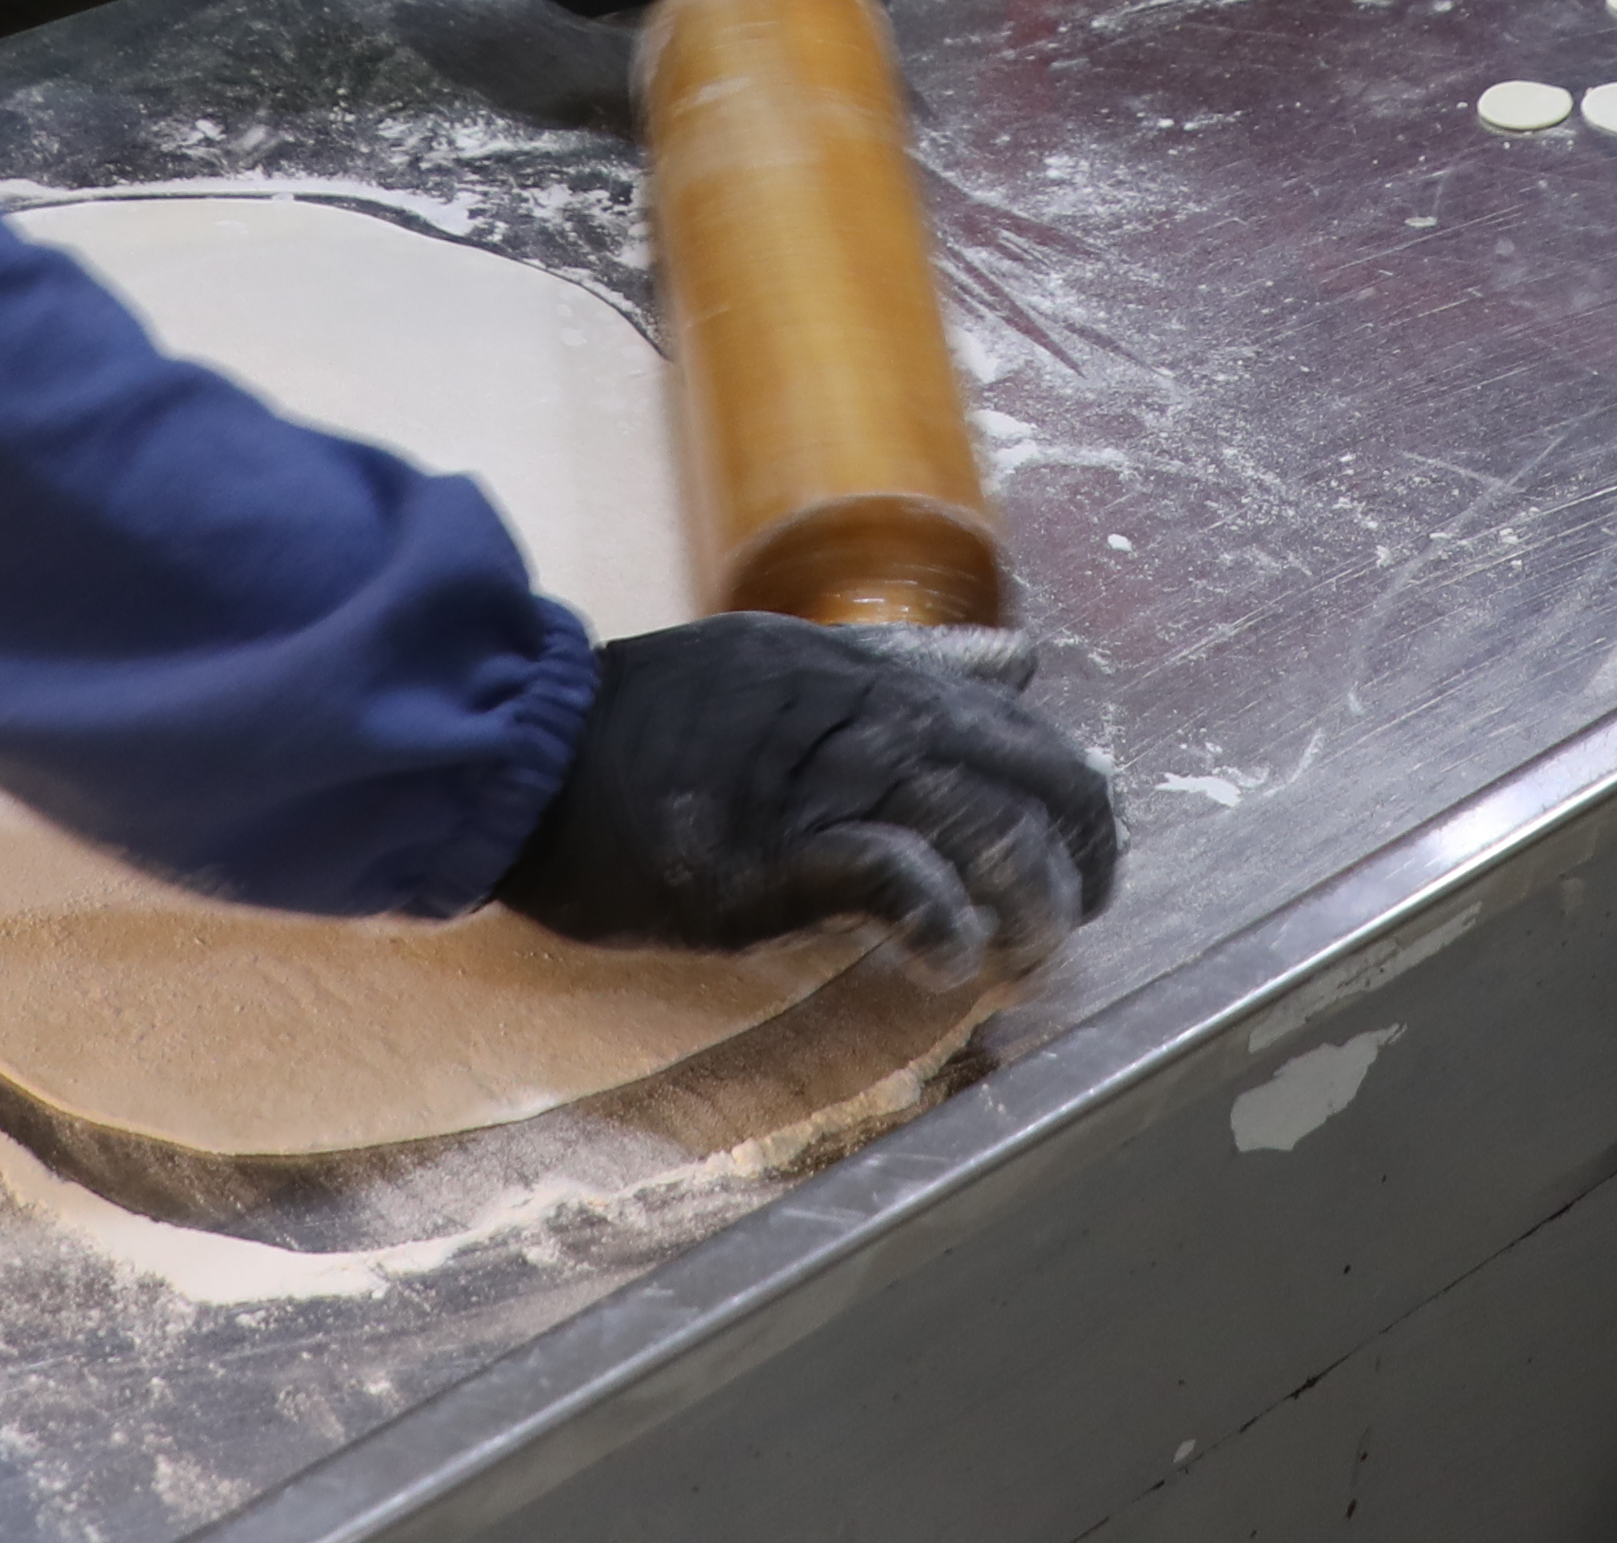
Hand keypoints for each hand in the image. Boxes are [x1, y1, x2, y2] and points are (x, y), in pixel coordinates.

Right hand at [496, 616, 1121, 984]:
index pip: (1029, 732)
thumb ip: (913, 664)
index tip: (1083, 867)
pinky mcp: (770, 854)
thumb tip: (1020, 662)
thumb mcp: (798, 661)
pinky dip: (936, 914)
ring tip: (1028, 952)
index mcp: (881, 677)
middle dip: (1076, 855)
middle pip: (1028, 776)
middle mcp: (869, 717)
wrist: (534, 749)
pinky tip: (954, 956)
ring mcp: (820, 783)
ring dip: (1025, 897)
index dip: (1078, 805)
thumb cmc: (661, 716)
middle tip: (1070, 924)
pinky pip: (884, 873)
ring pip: (975, 821)